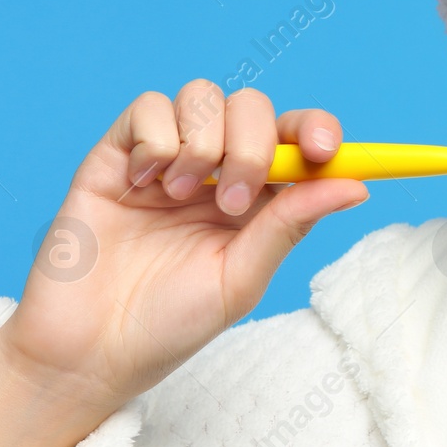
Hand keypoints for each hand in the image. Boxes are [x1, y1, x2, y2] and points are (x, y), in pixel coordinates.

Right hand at [0, 81, 368, 412]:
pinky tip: (145, 183)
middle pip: (252, 107)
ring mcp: (167, 158)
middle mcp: (216, 168)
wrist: (89, 350)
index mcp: (257, 197)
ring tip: (179, 195)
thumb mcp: (243, 277)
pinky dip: (156, 137)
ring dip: (203, 142)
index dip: (317, 128)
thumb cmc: (169, 324)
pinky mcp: (117, 155)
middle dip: (252, 146)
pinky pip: (148, 106)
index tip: (324, 149)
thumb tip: (357, 185)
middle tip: (229, 202)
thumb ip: (291, 223)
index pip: (297, 137)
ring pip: (203, 96)